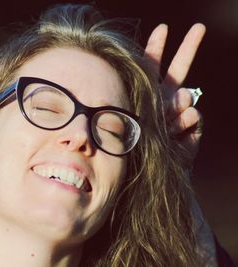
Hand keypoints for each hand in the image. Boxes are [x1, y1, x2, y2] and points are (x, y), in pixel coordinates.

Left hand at [144, 23, 205, 158]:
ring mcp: (180, 113)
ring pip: (186, 96)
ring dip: (175, 107)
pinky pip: (194, 116)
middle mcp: (164, 100)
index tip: (164, 28)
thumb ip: (156, 104)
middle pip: (179, 70)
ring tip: (165, 123)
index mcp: (146, 94)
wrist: (147, 173)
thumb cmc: (133, 146)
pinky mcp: (193, 127)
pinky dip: (184, 125)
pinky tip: (176, 134)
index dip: (157, 47)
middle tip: (199, 27)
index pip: (151, 67)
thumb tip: (187, 95)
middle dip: (188, 48)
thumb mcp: (136, 120)